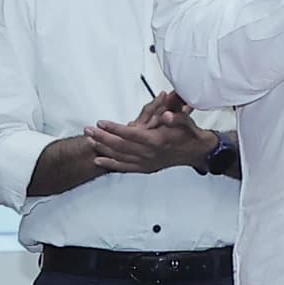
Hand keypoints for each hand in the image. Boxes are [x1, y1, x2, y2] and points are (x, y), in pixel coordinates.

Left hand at [78, 98, 221, 174]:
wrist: (196, 152)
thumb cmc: (188, 133)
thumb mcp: (184, 121)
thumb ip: (175, 118)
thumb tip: (166, 115)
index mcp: (156, 141)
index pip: (129, 134)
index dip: (113, 128)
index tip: (100, 122)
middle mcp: (149, 154)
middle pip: (120, 146)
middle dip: (102, 137)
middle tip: (88, 130)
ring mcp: (146, 163)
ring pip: (119, 157)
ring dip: (103, 149)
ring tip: (89, 141)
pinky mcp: (145, 168)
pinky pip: (125, 168)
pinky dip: (111, 164)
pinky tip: (99, 160)